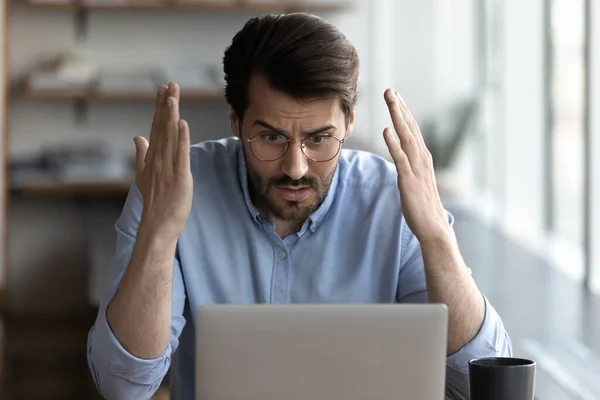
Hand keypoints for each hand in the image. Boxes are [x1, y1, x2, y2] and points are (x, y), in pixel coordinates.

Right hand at [134, 82, 192, 240]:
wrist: (157, 224)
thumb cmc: (155, 201)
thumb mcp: (143, 175)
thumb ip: (141, 154)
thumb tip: (138, 136)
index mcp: (152, 157)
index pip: (156, 127)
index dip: (159, 108)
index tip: (162, 89)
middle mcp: (158, 159)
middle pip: (162, 127)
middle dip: (166, 105)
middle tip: (169, 85)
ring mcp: (167, 167)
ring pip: (169, 137)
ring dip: (171, 116)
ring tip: (173, 96)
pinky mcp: (179, 177)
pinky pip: (180, 154)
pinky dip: (181, 139)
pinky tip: (182, 123)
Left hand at [382, 89, 449, 242]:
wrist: (433, 228)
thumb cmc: (423, 207)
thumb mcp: (416, 181)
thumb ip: (411, 167)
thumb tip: (403, 158)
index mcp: (423, 158)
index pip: (413, 130)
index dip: (404, 112)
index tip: (396, 97)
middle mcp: (422, 159)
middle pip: (410, 128)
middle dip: (399, 107)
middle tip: (390, 90)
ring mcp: (416, 168)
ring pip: (406, 137)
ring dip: (397, 117)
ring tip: (389, 100)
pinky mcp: (408, 180)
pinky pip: (400, 158)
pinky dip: (394, 143)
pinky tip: (387, 130)